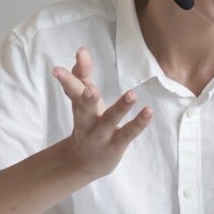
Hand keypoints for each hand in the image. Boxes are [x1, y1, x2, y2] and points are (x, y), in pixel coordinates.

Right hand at [52, 47, 152, 179]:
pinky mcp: (116, 145)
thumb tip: (81, 52)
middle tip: (91, 89)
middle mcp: (86, 121)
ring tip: (132, 94)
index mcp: (78, 107)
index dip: (69, 77)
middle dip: (86, 98)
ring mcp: (101, 135)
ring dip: (120, 108)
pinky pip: (128, 134)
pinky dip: (139, 123)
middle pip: (84, 108)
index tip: (64, 64)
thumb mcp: (82, 102)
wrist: (84, 162)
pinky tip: (149, 111)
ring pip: (109, 121)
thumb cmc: (87, 123)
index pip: (74, 90)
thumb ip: (82, 77)